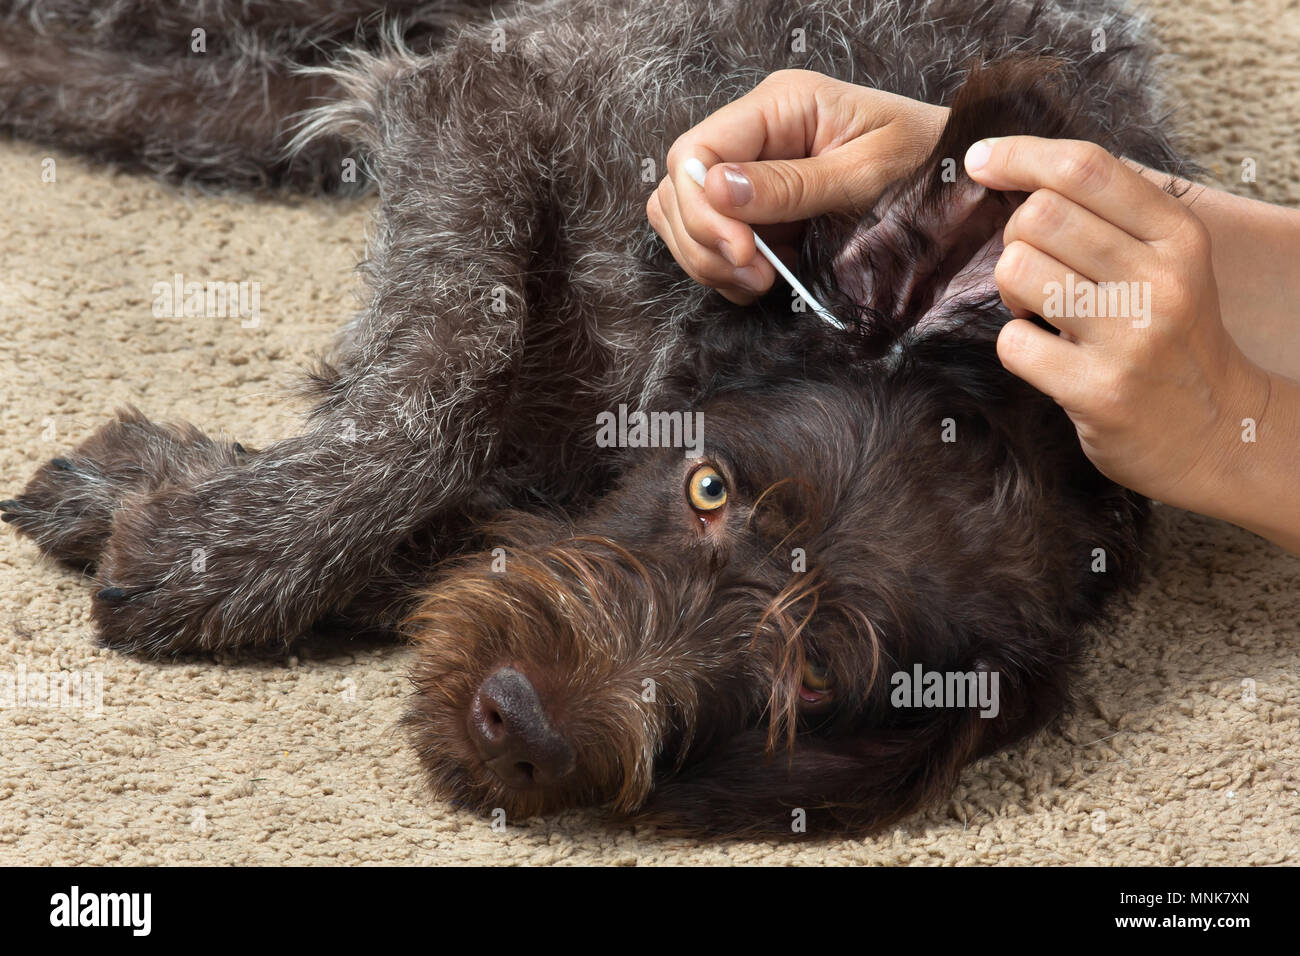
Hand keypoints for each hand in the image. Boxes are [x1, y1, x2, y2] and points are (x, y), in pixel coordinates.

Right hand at [647, 69, 947, 303]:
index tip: (742, 253)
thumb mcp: (868, 174)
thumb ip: (792, 184)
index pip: (695, 151)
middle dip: (704, 240)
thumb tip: (717, 188)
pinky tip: (764, 281)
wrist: (960, 182)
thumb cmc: (929, 165)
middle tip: (757, 277)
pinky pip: (709, 240)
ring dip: (709, 259)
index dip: (702, 209)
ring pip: (681, 216)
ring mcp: (752, 173)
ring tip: (761, 281)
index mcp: (781, 105)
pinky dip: (724, 270)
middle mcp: (756, 133)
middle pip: (679, 187)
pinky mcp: (757, 210)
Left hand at [965, 135, 1272, 517]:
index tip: (982, 163)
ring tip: (1042, 313)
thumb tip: (1009, 167)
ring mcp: (1130, 337)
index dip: (1019, 156)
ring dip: (1009, 291)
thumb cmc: (1170, 336)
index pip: (1085, 166)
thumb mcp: (1166, 262)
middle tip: (1035, 272)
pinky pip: (1012, 342)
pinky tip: (1049, 358)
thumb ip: (1107, 215)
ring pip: (1018, 270)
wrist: (1216, 431)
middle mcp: (1160, 279)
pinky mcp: (1098, 390)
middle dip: (1015, 238)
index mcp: (1178, 234)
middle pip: (1040, 215)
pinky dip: (1015, 346)